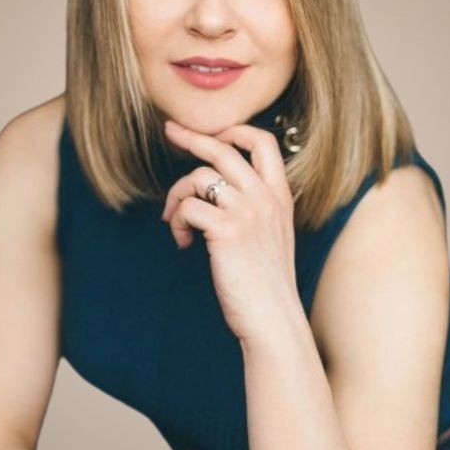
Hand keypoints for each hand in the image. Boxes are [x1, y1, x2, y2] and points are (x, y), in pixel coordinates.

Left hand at [160, 119, 299, 342]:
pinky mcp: (226, 230)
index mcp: (279, 196)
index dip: (236, 131)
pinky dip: (176, 222)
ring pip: (197, 177)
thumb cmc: (266, 284)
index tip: (213, 134)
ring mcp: (247, 212)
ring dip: (176, 195)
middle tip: (170, 131)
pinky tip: (181, 242)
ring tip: (173, 220)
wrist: (273, 318)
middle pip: (223, 148)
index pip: (263, 143)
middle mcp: (265, 197)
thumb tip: (217, 190)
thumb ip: (255, 208)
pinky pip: (187, 207)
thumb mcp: (272, 235)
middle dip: (191, 137)